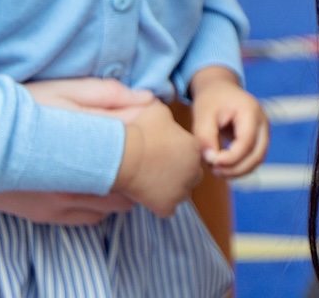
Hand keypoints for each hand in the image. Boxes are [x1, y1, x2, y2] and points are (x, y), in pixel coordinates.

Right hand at [0, 77, 157, 220]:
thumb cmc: (11, 108)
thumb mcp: (60, 90)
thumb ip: (106, 96)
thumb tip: (146, 99)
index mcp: (83, 151)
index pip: (138, 160)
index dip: (153, 148)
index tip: (155, 131)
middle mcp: (74, 186)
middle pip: (131, 189)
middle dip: (142, 171)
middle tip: (141, 147)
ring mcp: (59, 205)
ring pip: (114, 206)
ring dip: (124, 188)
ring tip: (118, 163)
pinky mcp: (45, 215)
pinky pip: (91, 217)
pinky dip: (103, 204)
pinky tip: (96, 182)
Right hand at [113, 99, 204, 217]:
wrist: (122, 154)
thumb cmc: (139, 130)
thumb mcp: (157, 110)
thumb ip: (168, 115)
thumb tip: (166, 113)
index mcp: (195, 147)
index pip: (195, 153)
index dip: (181, 153)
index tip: (165, 151)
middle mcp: (193, 170)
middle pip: (193, 174)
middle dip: (181, 171)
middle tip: (160, 167)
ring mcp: (181, 191)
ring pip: (182, 192)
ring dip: (172, 188)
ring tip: (153, 179)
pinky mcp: (166, 207)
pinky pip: (167, 208)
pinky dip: (159, 203)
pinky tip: (147, 193)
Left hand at [189, 66, 269, 178]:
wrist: (220, 89)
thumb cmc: (211, 99)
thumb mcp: (203, 113)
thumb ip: (204, 136)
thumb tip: (210, 160)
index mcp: (251, 111)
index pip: (247, 142)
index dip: (231, 157)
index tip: (212, 162)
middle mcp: (263, 122)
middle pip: (257, 155)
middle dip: (236, 168)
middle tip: (213, 171)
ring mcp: (264, 131)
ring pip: (257, 160)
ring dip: (238, 171)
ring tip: (216, 170)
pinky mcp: (259, 139)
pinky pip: (254, 159)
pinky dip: (240, 167)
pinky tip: (223, 167)